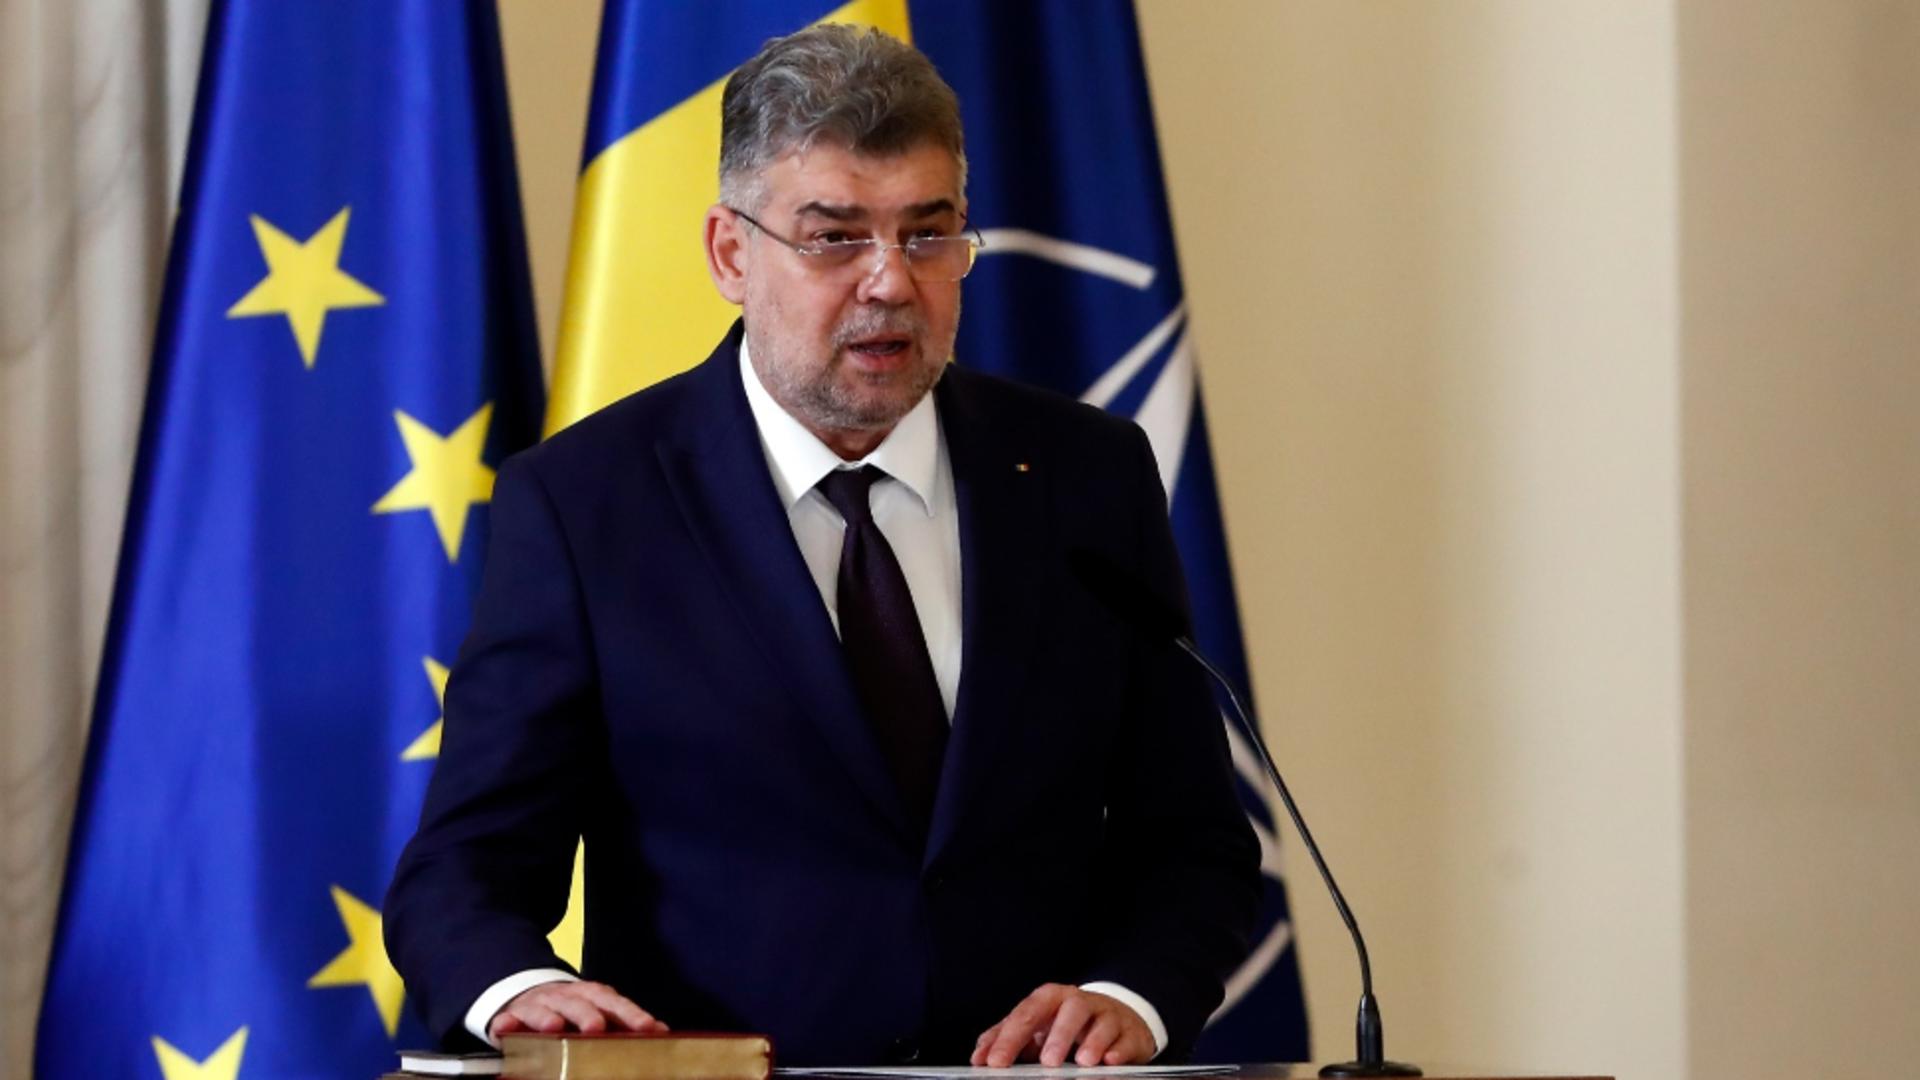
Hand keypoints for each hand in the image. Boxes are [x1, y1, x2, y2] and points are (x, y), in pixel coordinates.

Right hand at [488, 980, 667, 1040]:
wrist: (527, 992)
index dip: (631, 1014)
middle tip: (596, 1027)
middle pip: (578, 1004)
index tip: (649, 1028)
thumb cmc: (570, 1009)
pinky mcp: (510, 1017)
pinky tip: (504, 1027)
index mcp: (591, 996)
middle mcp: (565, 997)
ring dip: (546, 1017)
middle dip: (587, 1015)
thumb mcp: (598, 1010)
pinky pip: (506, 1020)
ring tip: (553, 1027)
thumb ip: (625, 1021)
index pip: (614, 1003)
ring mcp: (537, 1005)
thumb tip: (662, 1033)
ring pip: (542, 1010)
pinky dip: (505, 1024)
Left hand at [971, 984, 1154, 1067]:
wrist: (1117, 1017)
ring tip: (1083, 1061)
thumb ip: (1006, 1037)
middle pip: (1069, 1010)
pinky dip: (1118, 1050)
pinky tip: (1110, 1061)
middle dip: (1058, 1035)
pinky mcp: (1129, 1032)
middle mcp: (1079, 1002)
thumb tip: (980, 1055)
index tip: (995, 1062)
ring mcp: (1107, 1016)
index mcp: (1050, 999)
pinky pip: (1125, 1039)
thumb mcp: (1037, 1026)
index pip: (1027, 1014)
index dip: (1009, 1038)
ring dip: (1093, 1041)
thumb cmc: (1068, 1024)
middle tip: (1047, 1061)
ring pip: (1101, 1022)